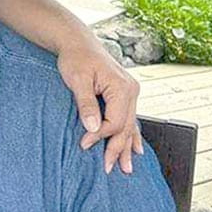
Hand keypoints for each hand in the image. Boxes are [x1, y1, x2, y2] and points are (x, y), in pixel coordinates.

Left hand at [56, 34, 142, 173]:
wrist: (77, 42)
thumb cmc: (76, 58)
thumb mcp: (78, 80)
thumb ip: (86, 104)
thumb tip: (92, 127)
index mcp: (122, 87)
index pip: (115, 121)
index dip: (99, 135)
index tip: (83, 144)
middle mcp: (131, 90)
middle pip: (126, 127)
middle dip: (117, 149)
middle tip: (109, 169)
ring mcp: (130, 93)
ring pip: (130, 125)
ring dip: (126, 147)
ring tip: (126, 167)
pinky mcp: (124, 94)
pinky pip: (129, 118)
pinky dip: (131, 134)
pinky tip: (135, 149)